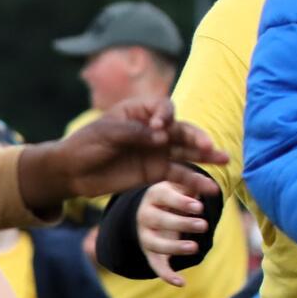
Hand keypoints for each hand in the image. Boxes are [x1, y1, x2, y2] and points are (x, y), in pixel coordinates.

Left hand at [18, 100, 227, 212]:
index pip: (164, 108)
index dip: (166, 117)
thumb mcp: (106, 134)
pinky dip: (193, 180)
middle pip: (181, 130)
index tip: (158, 128)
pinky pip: (178, 174)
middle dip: (195, 137)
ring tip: (224, 159)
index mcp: (139, 112)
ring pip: (186, 152)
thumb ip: (135, 133)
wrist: (72, 172)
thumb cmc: (85, 145)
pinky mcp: (155, 172)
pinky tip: (210, 188)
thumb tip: (162, 137)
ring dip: (205, 156)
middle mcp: (153, 130)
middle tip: (206, 145)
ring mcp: (156, 151)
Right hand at [137, 178, 218, 286]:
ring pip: (155, 244)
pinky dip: (166, 275)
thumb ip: (196, 183)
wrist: (153, 208)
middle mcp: (145, 215)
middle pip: (158, 220)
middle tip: (203, 225)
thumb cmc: (174, 194)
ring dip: (174, 247)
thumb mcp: (181, 184)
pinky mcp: (149, 252)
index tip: (199, 207)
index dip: (180, 202)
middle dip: (181, 224)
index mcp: (154, 195)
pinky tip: (181, 282)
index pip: (164, 197)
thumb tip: (214, 188)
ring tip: (194, 248)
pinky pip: (155, 265)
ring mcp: (145, 236)